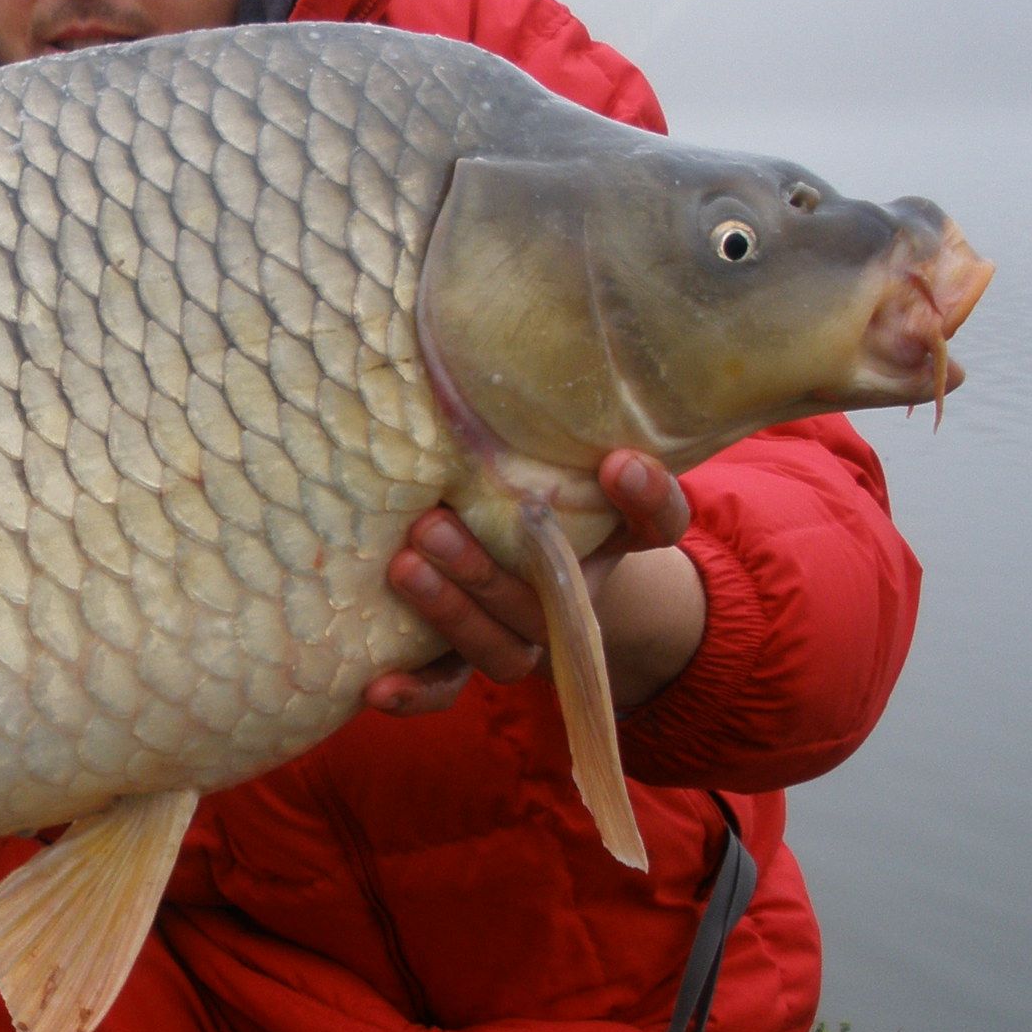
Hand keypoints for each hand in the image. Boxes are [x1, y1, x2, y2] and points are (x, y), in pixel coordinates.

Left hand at [364, 449, 703, 717]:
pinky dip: (418, 692)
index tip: (618, 461)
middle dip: (488, 568)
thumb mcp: (532, 445)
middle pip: (549, 601)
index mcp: (608, 539)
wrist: (499, 542)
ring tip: (404, 567)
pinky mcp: (469, 661)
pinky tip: (375, 686)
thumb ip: (528, 416)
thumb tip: (486, 339)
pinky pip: (451, 688)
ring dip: (452, 613)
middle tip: (434, 523)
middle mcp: (572, 598)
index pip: (656, 524)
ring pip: (502, 649)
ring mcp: (521, 635)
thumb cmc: (516, 475)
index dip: (648, 498)